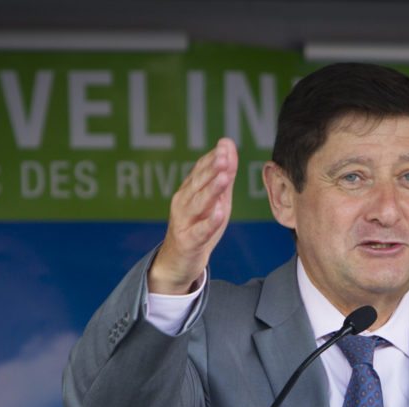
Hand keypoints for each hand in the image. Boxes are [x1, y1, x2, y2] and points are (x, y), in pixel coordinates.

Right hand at [148, 137, 237, 294]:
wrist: (179, 261)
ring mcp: (184, 221)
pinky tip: (219, 213)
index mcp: (189, 190)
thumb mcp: (216, 200)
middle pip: (199, 184)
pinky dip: (209, 222)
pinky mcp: (188, 241)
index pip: (201, 170)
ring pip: (199, 204)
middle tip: (224, 156)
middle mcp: (183, 202)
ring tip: (223, 178)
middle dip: (212, 169)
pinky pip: (200, 231)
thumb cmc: (199, 226)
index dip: (213, 158)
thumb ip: (224, 175)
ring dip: (211, 190)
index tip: (226, 146)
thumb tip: (228, 144)